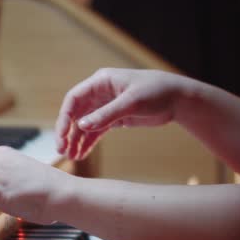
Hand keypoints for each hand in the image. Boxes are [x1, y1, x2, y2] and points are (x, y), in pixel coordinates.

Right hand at [56, 68, 186, 159]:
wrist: (178, 99)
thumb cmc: (156, 92)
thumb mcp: (131, 103)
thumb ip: (106, 115)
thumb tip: (81, 126)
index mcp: (101, 82)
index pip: (74, 99)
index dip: (65, 117)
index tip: (61, 134)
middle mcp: (100, 94)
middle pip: (76, 114)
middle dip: (67, 132)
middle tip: (62, 150)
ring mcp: (106, 107)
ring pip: (84, 125)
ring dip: (77, 140)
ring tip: (72, 157)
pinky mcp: (114, 119)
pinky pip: (96, 131)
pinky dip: (88, 143)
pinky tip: (82, 154)